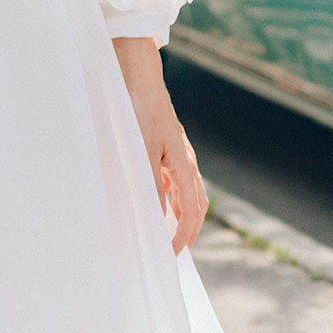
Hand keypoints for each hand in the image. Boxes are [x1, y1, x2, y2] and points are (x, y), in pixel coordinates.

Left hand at [114, 37, 205, 252]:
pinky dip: (169, 199)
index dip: (183, 236)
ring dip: (180, 216)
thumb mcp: (142, 151)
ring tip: (166, 236)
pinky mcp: (166, 148)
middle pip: (195, 204)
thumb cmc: (139, 110)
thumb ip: (150, 186)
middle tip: (173, 253)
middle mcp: (185, 161)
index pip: (192, 210)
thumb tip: (156, 219)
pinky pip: (173, 181)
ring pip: (186, 193)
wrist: (137, 76)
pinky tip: (156, 204)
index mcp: (183, 163)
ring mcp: (177, 154)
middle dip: (188, 230)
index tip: (170, 256)